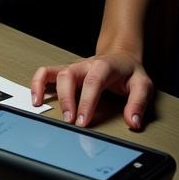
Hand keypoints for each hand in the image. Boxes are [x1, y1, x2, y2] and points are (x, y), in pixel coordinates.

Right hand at [31, 50, 153, 130]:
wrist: (120, 57)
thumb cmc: (129, 72)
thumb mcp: (142, 85)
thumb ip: (138, 103)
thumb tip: (133, 122)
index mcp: (104, 66)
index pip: (93, 82)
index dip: (86, 102)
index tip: (83, 121)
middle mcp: (84, 65)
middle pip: (68, 76)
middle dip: (65, 99)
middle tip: (68, 120)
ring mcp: (72, 67)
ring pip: (53, 72)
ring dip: (44, 88)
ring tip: (40, 106)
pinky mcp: (65, 72)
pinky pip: (44, 73)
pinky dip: (36, 84)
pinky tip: (36, 98)